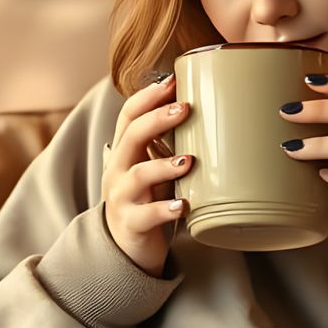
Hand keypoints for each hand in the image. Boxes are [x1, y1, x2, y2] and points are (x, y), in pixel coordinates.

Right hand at [102, 72, 193, 275]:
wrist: (126, 247)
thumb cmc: (147, 199)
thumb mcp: (154, 167)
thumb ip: (169, 144)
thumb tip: (209, 111)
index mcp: (124, 151)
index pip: (129, 115)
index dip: (148, 96)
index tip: (173, 80)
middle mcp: (118, 170)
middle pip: (131, 136)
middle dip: (157, 119)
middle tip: (185, 108)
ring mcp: (122, 197)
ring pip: (138, 175)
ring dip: (163, 165)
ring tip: (189, 160)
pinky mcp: (132, 223)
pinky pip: (147, 215)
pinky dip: (166, 210)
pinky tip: (185, 205)